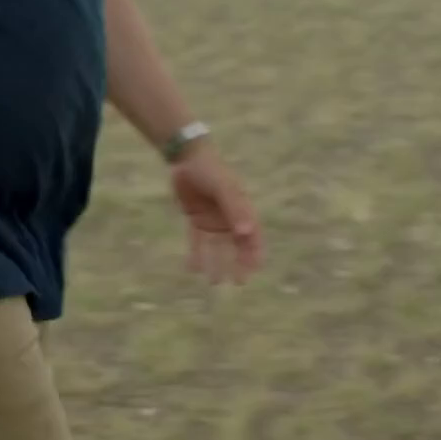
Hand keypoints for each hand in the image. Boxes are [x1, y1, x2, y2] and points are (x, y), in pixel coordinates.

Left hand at [169, 141, 262, 284]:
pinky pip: (197, 241)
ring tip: (214, 281)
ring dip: (216, 264)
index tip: (251, 271)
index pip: (253, 237)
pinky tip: (193, 269)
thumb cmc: (211, 170)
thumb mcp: (224, 188)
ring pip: (216, 248)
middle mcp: (229, 219)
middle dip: (238, 265)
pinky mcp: (195, 220)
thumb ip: (234, 208)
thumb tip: (246, 233)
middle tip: (237, 282)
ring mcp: (212, 220)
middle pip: (236, 247)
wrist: (186, 157)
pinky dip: (196, 255)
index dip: (254, 255)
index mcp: (242, 211)